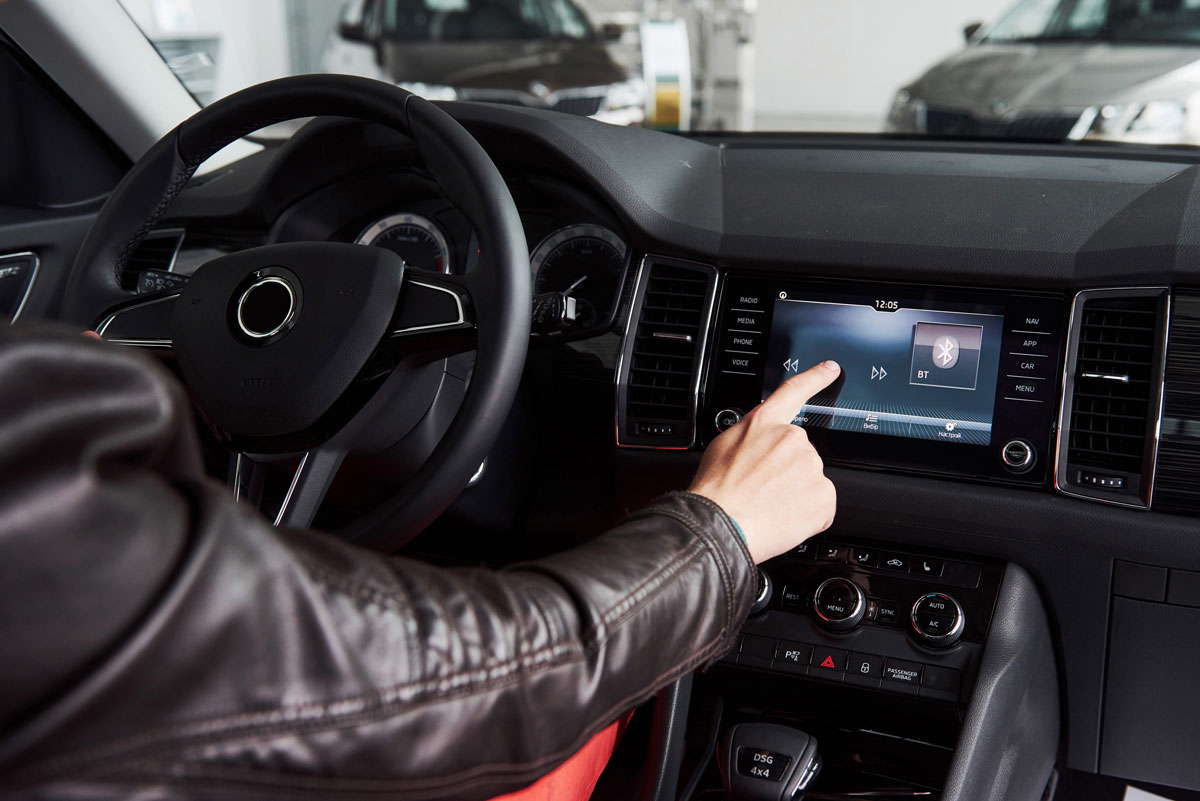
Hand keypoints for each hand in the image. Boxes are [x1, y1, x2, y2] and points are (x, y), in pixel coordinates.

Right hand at [689, 361, 839, 563]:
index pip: (795, 391)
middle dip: (787, 473)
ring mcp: (811, 466)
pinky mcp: (824, 495)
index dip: (815, 377)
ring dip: (795, 495)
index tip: (831, 369)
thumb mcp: (722, 445)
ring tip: (768, 507)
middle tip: (762, 491)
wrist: (719, 524)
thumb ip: (751, 436)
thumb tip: (760, 444)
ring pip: (809, 482)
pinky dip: (806, 516)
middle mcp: (792, 439)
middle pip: (800, 454)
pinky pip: (820, 507)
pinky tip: (783, 518)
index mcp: (765, 423)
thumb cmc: (715, 490)